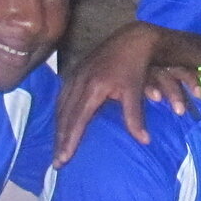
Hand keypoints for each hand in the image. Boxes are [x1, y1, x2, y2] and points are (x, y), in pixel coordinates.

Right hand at [51, 20, 200, 163]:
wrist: (132, 39)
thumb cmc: (135, 66)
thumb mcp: (135, 91)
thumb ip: (135, 117)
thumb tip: (144, 141)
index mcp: (93, 87)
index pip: (77, 119)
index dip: (70, 140)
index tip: (64, 158)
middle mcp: (79, 81)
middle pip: (65, 116)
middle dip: (60, 139)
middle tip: (57, 161)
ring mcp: (74, 75)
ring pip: (61, 106)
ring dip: (58, 128)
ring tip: (57, 147)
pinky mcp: (75, 71)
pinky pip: (62, 96)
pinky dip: (60, 113)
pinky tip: (60, 125)